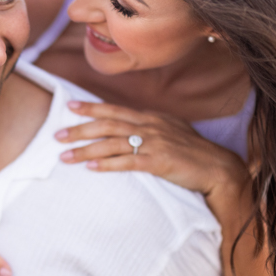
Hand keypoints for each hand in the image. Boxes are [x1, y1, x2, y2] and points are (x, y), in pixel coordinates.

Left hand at [55, 101, 248, 199]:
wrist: (219, 169)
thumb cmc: (194, 153)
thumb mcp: (171, 132)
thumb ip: (150, 128)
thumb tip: (129, 129)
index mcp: (152, 117)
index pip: (116, 110)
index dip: (92, 108)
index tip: (70, 106)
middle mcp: (151, 126)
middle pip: (108, 125)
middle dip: (80, 129)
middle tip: (57, 135)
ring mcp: (155, 143)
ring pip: (113, 143)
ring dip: (86, 149)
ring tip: (65, 157)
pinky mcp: (159, 162)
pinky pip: (127, 162)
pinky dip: (107, 164)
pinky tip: (91, 168)